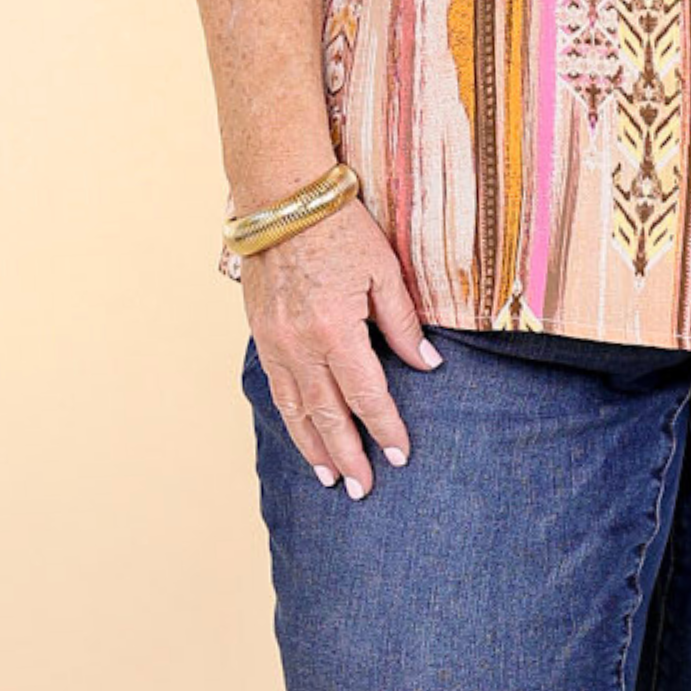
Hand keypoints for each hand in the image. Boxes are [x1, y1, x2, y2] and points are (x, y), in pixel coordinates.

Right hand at [244, 200, 442, 496]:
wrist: (283, 202)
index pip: (366, 394)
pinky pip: (277, 388)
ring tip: (332, 477)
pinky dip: (290, 418)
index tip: (400, 456)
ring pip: (296, 408)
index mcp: (336, 329)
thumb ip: (404, 324)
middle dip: (348, 454)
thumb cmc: (342, 231)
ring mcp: (275, 343)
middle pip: (327, 414)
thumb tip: (428, 366)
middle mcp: (301, 344)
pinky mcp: (261, 336)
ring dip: (314, 446)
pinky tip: (304, 436)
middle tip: (364, 489)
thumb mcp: (385, 273)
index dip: (385, 427)